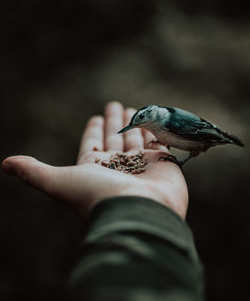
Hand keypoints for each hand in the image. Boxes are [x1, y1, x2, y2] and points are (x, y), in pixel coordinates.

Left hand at [2, 102, 187, 218]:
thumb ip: (34, 171)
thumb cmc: (97, 197)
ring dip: (134, 123)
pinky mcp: (163, 163)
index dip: (93, 131)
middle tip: (115, 105)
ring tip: (133, 108)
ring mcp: (142, 164)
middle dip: (114, 122)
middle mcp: (118, 167)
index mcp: (95, 169)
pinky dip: (155, 131)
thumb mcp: (58, 182)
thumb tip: (5, 164)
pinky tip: (154, 120)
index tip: (95, 118)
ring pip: (136, 137)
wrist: (138, 214)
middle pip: (115, 137)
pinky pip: (158, 141)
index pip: (93, 145)